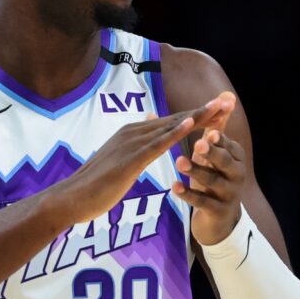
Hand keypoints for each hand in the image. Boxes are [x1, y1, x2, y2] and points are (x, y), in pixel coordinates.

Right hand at [54, 97, 230, 223]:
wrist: (72, 198)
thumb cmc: (95, 185)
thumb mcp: (119, 161)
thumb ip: (135, 147)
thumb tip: (146, 132)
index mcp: (133, 133)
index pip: (171, 122)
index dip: (196, 115)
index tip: (218, 108)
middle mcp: (133, 132)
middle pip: (176, 119)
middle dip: (203, 111)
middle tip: (227, 100)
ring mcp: (131, 143)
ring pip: (170, 127)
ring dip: (197, 116)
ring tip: (218, 106)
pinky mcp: (130, 158)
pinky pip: (157, 143)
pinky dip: (175, 131)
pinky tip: (191, 123)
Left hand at [172, 91, 245, 244]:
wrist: (218, 219)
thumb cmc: (215, 177)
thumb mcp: (217, 151)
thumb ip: (218, 125)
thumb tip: (226, 95)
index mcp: (236, 157)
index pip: (227, 144)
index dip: (218, 137)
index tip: (206, 129)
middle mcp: (237, 174)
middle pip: (225, 162)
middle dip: (211, 152)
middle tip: (197, 143)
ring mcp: (229, 194)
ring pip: (212, 181)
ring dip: (196, 170)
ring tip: (178, 162)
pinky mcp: (217, 211)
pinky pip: (202, 202)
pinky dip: (188, 194)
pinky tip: (174, 186)